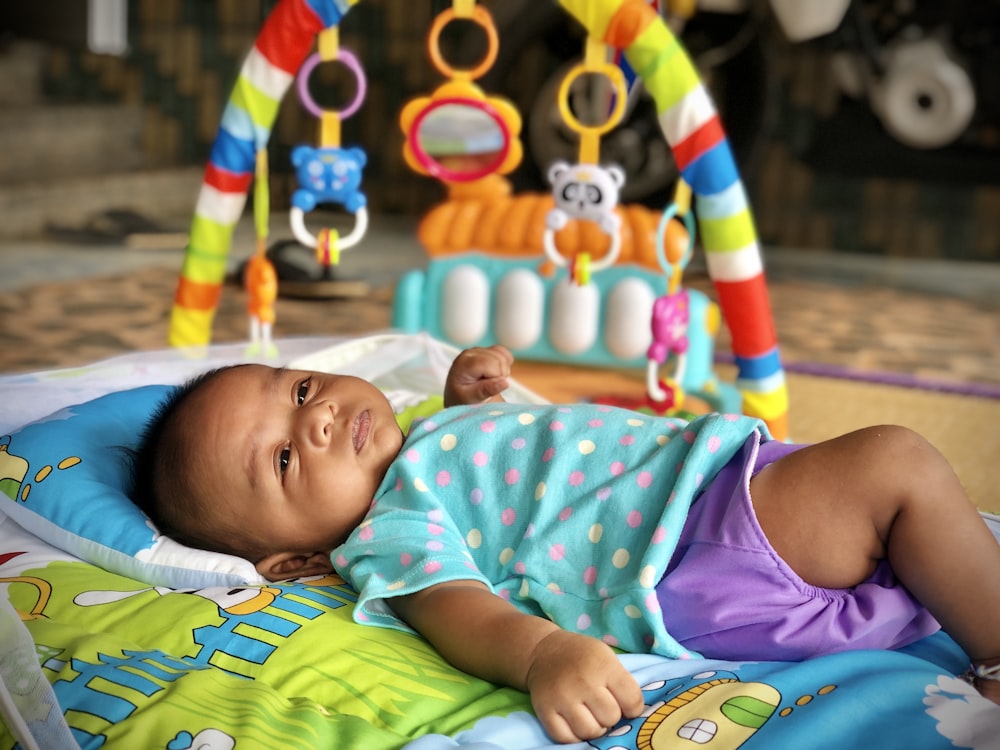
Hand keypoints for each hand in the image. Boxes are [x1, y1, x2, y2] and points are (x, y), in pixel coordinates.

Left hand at [444, 345, 513, 406]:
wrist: (459, 396)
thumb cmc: (463, 398)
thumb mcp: (471, 399)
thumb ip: (486, 390)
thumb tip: (505, 382)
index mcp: (463, 363)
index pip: (489, 363)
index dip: (496, 376)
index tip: (489, 388)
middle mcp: (470, 353)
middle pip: (498, 359)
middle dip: (499, 375)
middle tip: (489, 386)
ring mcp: (478, 350)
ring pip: (502, 355)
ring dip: (502, 371)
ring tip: (490, 381)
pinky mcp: (486, 350)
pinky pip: (503, 352)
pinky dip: (504, 364)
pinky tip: (495, 373)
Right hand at [525, 630, 643, 743]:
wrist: (543, 650)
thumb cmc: (582, 656)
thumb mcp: (606, 657)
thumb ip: (621, 682)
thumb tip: (633, 715)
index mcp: (603, 665)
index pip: (632, 700)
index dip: (632, 707)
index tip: (624, 703)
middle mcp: (583, 681)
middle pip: (611, 718)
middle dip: (610, 716)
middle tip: (601, 706)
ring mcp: (562, 697)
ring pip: (590, 731)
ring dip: (593, 727)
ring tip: (589, 715)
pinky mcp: (545, 710)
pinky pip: (566, 738)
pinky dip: (574, 735)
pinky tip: (574, 721)